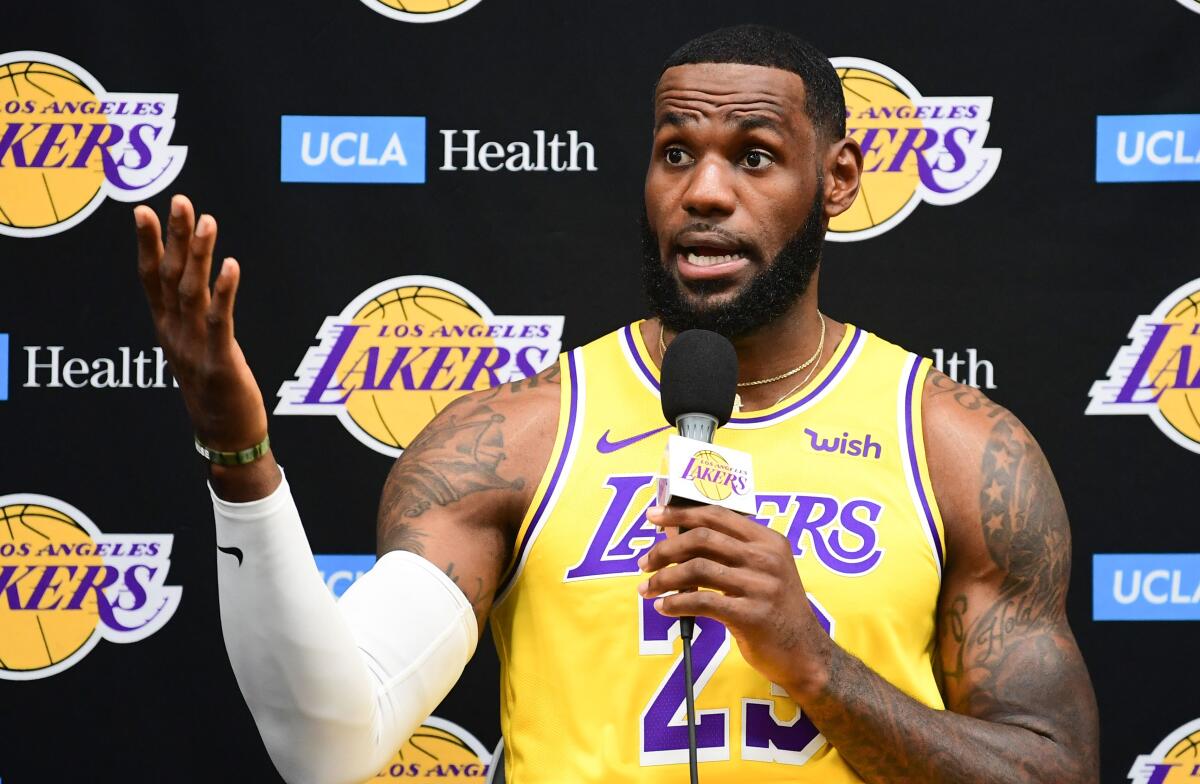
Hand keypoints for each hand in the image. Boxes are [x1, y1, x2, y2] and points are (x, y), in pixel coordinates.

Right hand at [135, 196, 275, 494]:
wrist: (225, 436)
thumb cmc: (215, 388)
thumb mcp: (195, 346)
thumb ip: (191, 315)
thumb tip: (194, 282)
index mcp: (168, 327)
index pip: (153, 278)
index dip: (149, 244)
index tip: (145, 210)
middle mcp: (176, 333)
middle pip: (171, 278)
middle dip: (174, 237)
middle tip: (180, 200)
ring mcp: (195, 347)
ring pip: (193, 293)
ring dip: (199, 256)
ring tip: (207, 221)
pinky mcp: (220, 362)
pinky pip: (220, 322)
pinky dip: (224, 292)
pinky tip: (231, 266)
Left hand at [638, 504, 831, 700]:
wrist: (806, 653)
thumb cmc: (776, 610)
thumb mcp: (765, 571)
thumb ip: (730, 552)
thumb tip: (677, 537)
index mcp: (768, 540)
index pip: (716, 515)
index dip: (680, 513)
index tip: (653, 517)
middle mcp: (766, 558)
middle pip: (701, 538)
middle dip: (665, 548)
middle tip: (645, 562)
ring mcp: (761, 586)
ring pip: (697, 569)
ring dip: (664, 578)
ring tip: (648, 588)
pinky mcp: (752, 615)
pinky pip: (701, 602)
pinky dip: (675, 603)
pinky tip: (664, 607)